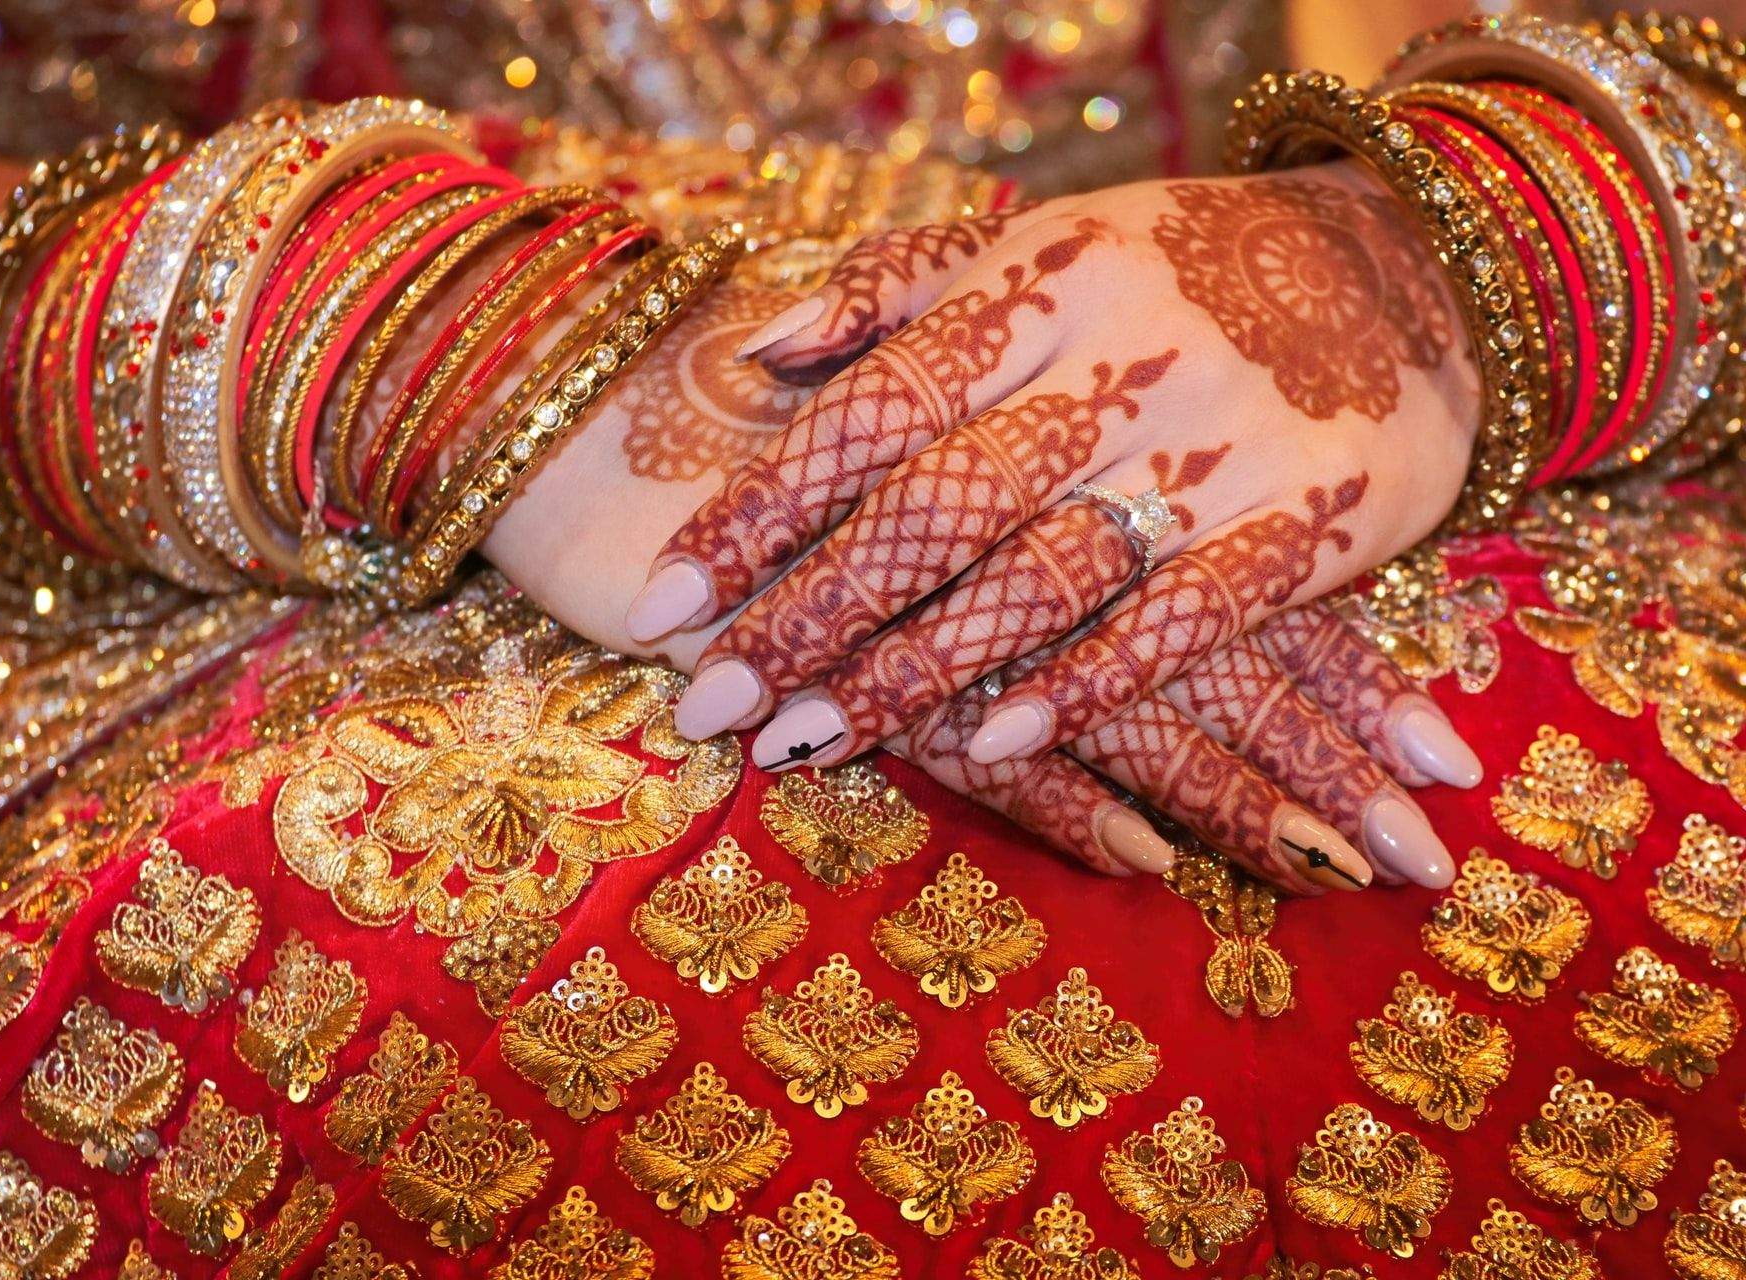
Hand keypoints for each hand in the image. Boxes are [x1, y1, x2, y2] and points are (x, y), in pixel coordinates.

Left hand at [462, 282, 1473, 891]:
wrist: (1411, 269)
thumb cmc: (1184, 269)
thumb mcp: (1043, 246)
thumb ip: (895, 297)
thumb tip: (751, 358)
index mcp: (1040, 285)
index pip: (871, 410)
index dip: (758, 510)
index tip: (662, 602)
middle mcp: (1120, 360)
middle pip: (934, 505)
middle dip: (808, 614)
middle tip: (709, 705)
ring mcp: (1218, 442)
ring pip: (1038, 572)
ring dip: (913, 670)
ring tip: (805, 744)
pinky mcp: (1310, 518)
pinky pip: (1180, 617)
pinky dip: (1083, 684)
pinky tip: (988, 748)